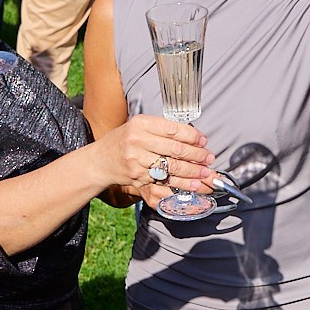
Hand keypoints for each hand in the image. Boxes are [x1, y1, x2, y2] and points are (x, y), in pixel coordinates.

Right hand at [96, 113, 216, 194]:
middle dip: (197, 155)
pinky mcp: (138, 177)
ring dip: (193, 172)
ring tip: (206, 173)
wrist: (99, 161)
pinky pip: (164, 181)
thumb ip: (161, 129)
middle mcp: (138, 141)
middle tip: (209, 158)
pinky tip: (193, 185)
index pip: (173, 129)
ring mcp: (137, 160)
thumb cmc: (123, 141)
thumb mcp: (139, 127)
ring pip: (172, 167)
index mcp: (141, 124)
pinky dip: (181, 184)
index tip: (203, 141)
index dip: (192, 136)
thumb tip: (192, 136)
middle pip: (175, 149)